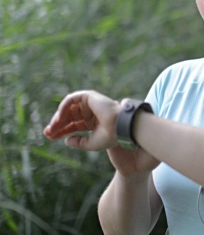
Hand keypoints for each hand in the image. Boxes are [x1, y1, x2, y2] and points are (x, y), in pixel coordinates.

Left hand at [44, 90, 160, 175]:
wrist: (121, 127)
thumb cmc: (110, 136)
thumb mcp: (90, 143)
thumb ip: (78, 143)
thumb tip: (66, 140)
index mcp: (93, 122)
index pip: (73, 126)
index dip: (62, 131)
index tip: (50, 137)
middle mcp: (91, 112)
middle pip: (69, 117)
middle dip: (57, 124)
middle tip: (47, 132)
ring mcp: (90, 104)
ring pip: (68, 109)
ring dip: (58, 117)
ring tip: (52, 127)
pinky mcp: (90, 96)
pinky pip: (71, 99)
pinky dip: (63, 107)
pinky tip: (59, 118)